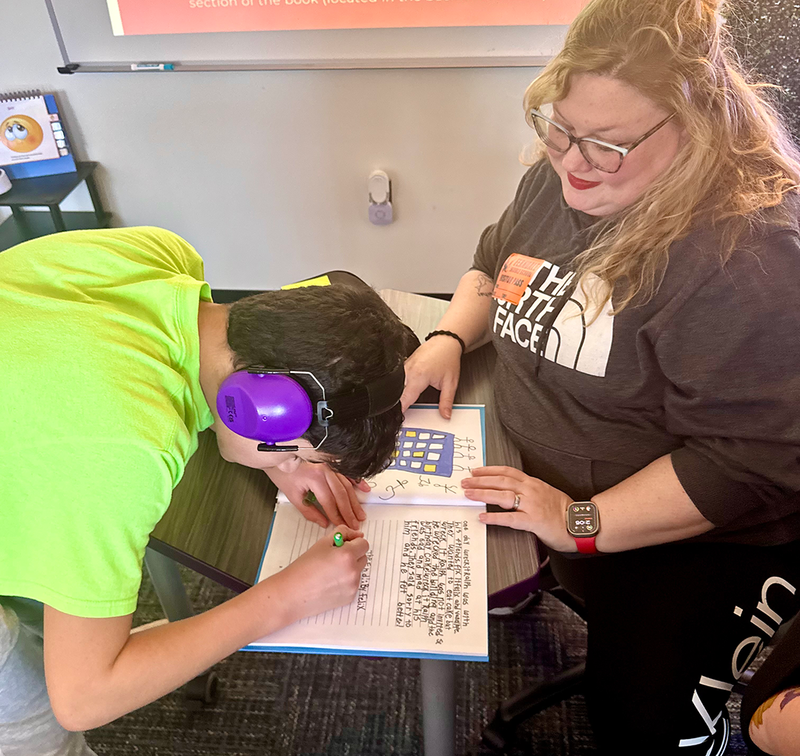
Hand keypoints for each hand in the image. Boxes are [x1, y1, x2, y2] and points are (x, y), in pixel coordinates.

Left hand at [266, 462, 367, 529]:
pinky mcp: (332, 464)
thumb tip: (323, 522)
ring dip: (355, 501)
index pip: (329, 501)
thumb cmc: (284, 474)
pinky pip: (347, 474)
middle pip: (342, 494)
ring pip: (347, 485)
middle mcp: (326, 470)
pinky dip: (357, 482)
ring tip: (360, 514)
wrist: (279, 456)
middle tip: (355, 524)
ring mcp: (330, 465)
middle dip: (349, 511)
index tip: (342, 525)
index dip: (336, 515)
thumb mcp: (293, 496)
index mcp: (315, 477)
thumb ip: (309, 512)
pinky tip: (364, 490)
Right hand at [278, 526, 369, 623]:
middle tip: (333, 558)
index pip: (364, 544)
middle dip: (352, 555)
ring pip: (358, 571)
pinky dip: (346, 582)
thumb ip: (342, 533)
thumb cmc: (304, 567)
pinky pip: (353, 584)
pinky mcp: (350, 597)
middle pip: (363, 557)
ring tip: (329, 571)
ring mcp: (353, 586)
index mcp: (347, 555)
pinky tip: (329, 582)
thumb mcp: (322, 543)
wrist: (293, 593)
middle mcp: (353, 571)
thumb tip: (358, 534)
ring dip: (349, 568)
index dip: (353, 542)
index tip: (343, 545)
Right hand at [400, 337, 462, 418]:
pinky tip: (405, 391)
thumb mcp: (450, 383)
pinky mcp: (404, 365)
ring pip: (395, 386)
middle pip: (397, 393)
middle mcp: (408, 371)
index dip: (400, 411)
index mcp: (418, 376)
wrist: (446, 341)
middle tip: (402, 414)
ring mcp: (404, 367)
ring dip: (398, 395)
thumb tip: (445, 415)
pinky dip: (400, 387)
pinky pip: (398, 379)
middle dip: (398, 405)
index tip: (400, 420)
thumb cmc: (448, 358)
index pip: (404, 399)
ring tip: (404, 403)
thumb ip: (446, 402)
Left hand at [461, 466, 575, 551]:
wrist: (582, 524)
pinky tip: (483, 517)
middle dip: (480, 480)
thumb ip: (529, 491)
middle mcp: (532, 490)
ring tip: (469, 495)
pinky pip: (510, 518)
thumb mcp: (546, 493)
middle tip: (465, 482)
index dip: (489, 470)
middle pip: (501, 481)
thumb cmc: (565, 512)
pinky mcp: (534, 521)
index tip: (476, 471)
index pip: (508, 471)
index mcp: (534, 483)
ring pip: (503, 495)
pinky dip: (494, 517)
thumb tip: (511, 491)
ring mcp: (532, 505)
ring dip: (483, 494)